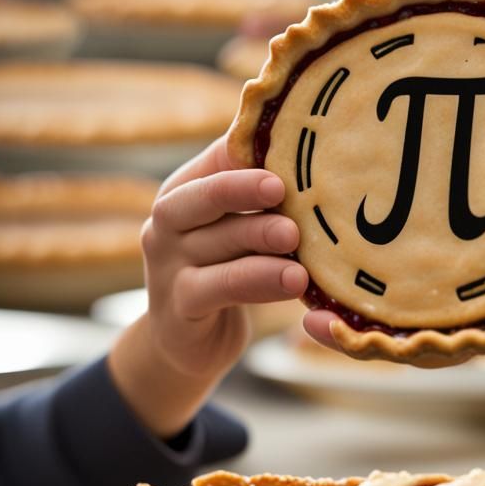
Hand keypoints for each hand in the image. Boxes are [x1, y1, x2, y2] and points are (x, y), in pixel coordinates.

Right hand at [108, 135, 307, 436]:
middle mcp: (168, 222)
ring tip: (294, 238)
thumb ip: (264, 199)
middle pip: (204, 197)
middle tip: (281, 188)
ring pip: (217, 244)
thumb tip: (318, 154)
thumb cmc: (228, 271)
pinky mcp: (179, 307)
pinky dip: (258, 281)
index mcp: (186, 190)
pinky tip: (293, 282)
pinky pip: (220, 287)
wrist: (188, 343)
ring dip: (258, 237)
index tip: (291, 142)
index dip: (251, 149)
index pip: (218, 158)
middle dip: (242, 189)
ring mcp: (167, 266)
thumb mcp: (241, 230)